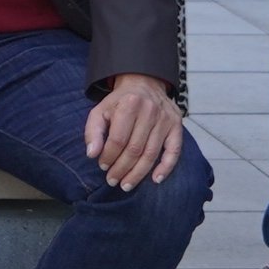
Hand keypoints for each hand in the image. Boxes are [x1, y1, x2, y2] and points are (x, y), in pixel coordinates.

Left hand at [84, 73, 184, 190]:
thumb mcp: (100, 110)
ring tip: (127, 184)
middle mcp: (150, 111)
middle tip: (113, 181)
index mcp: (129, 105)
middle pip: (135, 149)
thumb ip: (93, 131)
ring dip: (139, 173)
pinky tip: (156, 179)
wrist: (144, 83)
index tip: (102, 167)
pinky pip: (174, 151)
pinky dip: (166, 167)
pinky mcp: (177, 126)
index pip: (118, 139)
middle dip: (122, 169)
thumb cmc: (119, 102)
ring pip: (152, 153)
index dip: (109, 156)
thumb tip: (91, 154)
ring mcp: (166, 119)